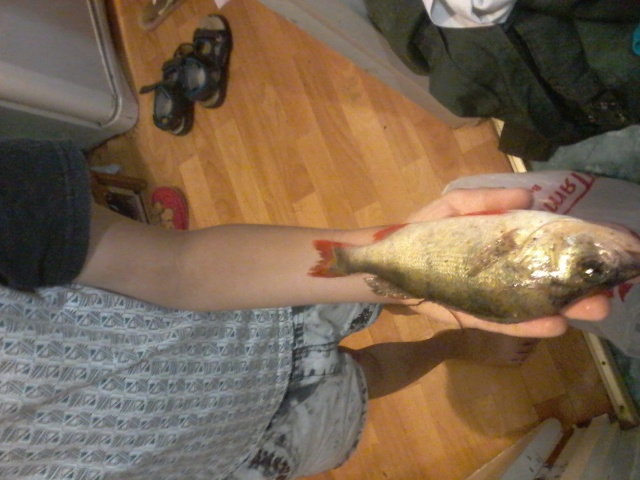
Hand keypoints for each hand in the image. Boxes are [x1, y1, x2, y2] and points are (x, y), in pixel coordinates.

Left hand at [402, 187, 609, 337]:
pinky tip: (555, 325)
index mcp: (502, 243)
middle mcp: (502, 271)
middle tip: (607, 289)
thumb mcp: (453, 208)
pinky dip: (527, 325)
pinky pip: (503, 322)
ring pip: (533, 305)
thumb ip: (486, 200)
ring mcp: (489, 296)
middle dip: (580, 285)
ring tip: (593, 308)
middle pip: (547, 279)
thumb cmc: (421, 232)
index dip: (579, 246)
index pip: (547, 244)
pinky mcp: (472, 316)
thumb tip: (528, 196)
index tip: (612, 245)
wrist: (386, 263)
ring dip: (564, 308)